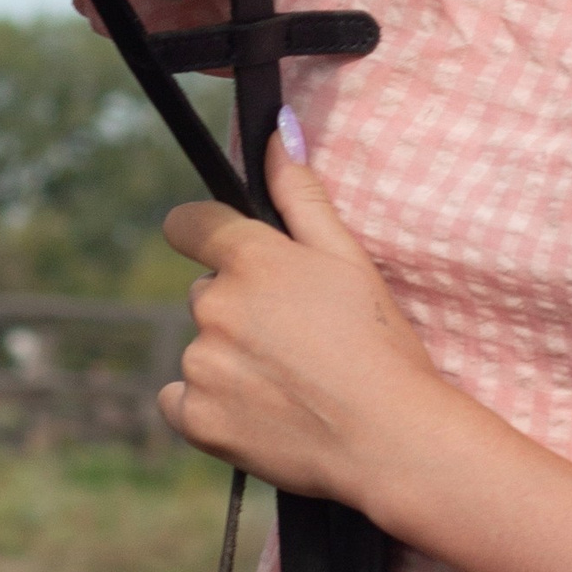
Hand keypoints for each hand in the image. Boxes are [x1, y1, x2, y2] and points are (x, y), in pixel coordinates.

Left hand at [159, 133, 454, 507]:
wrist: (390, 439)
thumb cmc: (379, 343)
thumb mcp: (348, 257)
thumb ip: (301, 193)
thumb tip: (276, 132)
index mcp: (250, 259)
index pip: (190, 225)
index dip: (204, 233)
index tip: (222, 250)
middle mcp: (214, 307)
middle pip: (206, 294)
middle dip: (239, 309)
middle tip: (296, 339)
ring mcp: (201, 365)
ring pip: (201, 350)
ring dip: (231, 360)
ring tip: (291, 383)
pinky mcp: (197, 419)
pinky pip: (181, 401)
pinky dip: (211, 406)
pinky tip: (260, 413)